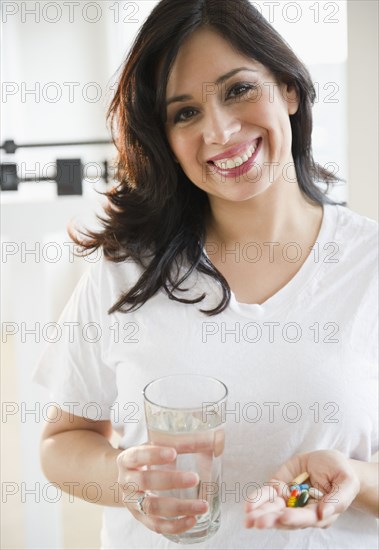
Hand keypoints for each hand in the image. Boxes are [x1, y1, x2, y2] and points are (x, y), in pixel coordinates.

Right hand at [117, 444, 207, 535]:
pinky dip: (175, 525)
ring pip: (152, 507)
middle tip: (195, 478)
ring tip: (203, 505)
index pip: (137, 455)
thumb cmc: (149, 458)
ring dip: (179, 507)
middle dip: (171, 480)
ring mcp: (132, 502)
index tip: (173, 453)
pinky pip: (156, 526)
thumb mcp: (158, 446)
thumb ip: (183, 442)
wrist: (130, 478)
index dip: (153, 455)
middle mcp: (126, 481)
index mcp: (127, 459)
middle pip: (144, 481)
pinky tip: (193, 519)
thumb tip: (217, 438)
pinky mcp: (141, 518)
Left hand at [245, 450, 360, 529]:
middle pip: (285, 517)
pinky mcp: (280, 487)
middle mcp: (302, 510)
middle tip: (258, 522)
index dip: (295, 518)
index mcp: (320, 513)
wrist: (329, 462)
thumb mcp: (346, 482)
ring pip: (273, 508)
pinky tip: (248, 505)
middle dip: (271, 519)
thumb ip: (337, 499)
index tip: (284, 516)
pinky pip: (267, 494)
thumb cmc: (341, 473)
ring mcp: (289, 499)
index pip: (306, 517)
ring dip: (260, 513)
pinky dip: (257, 499)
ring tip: (248, 517)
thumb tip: (323, 514)